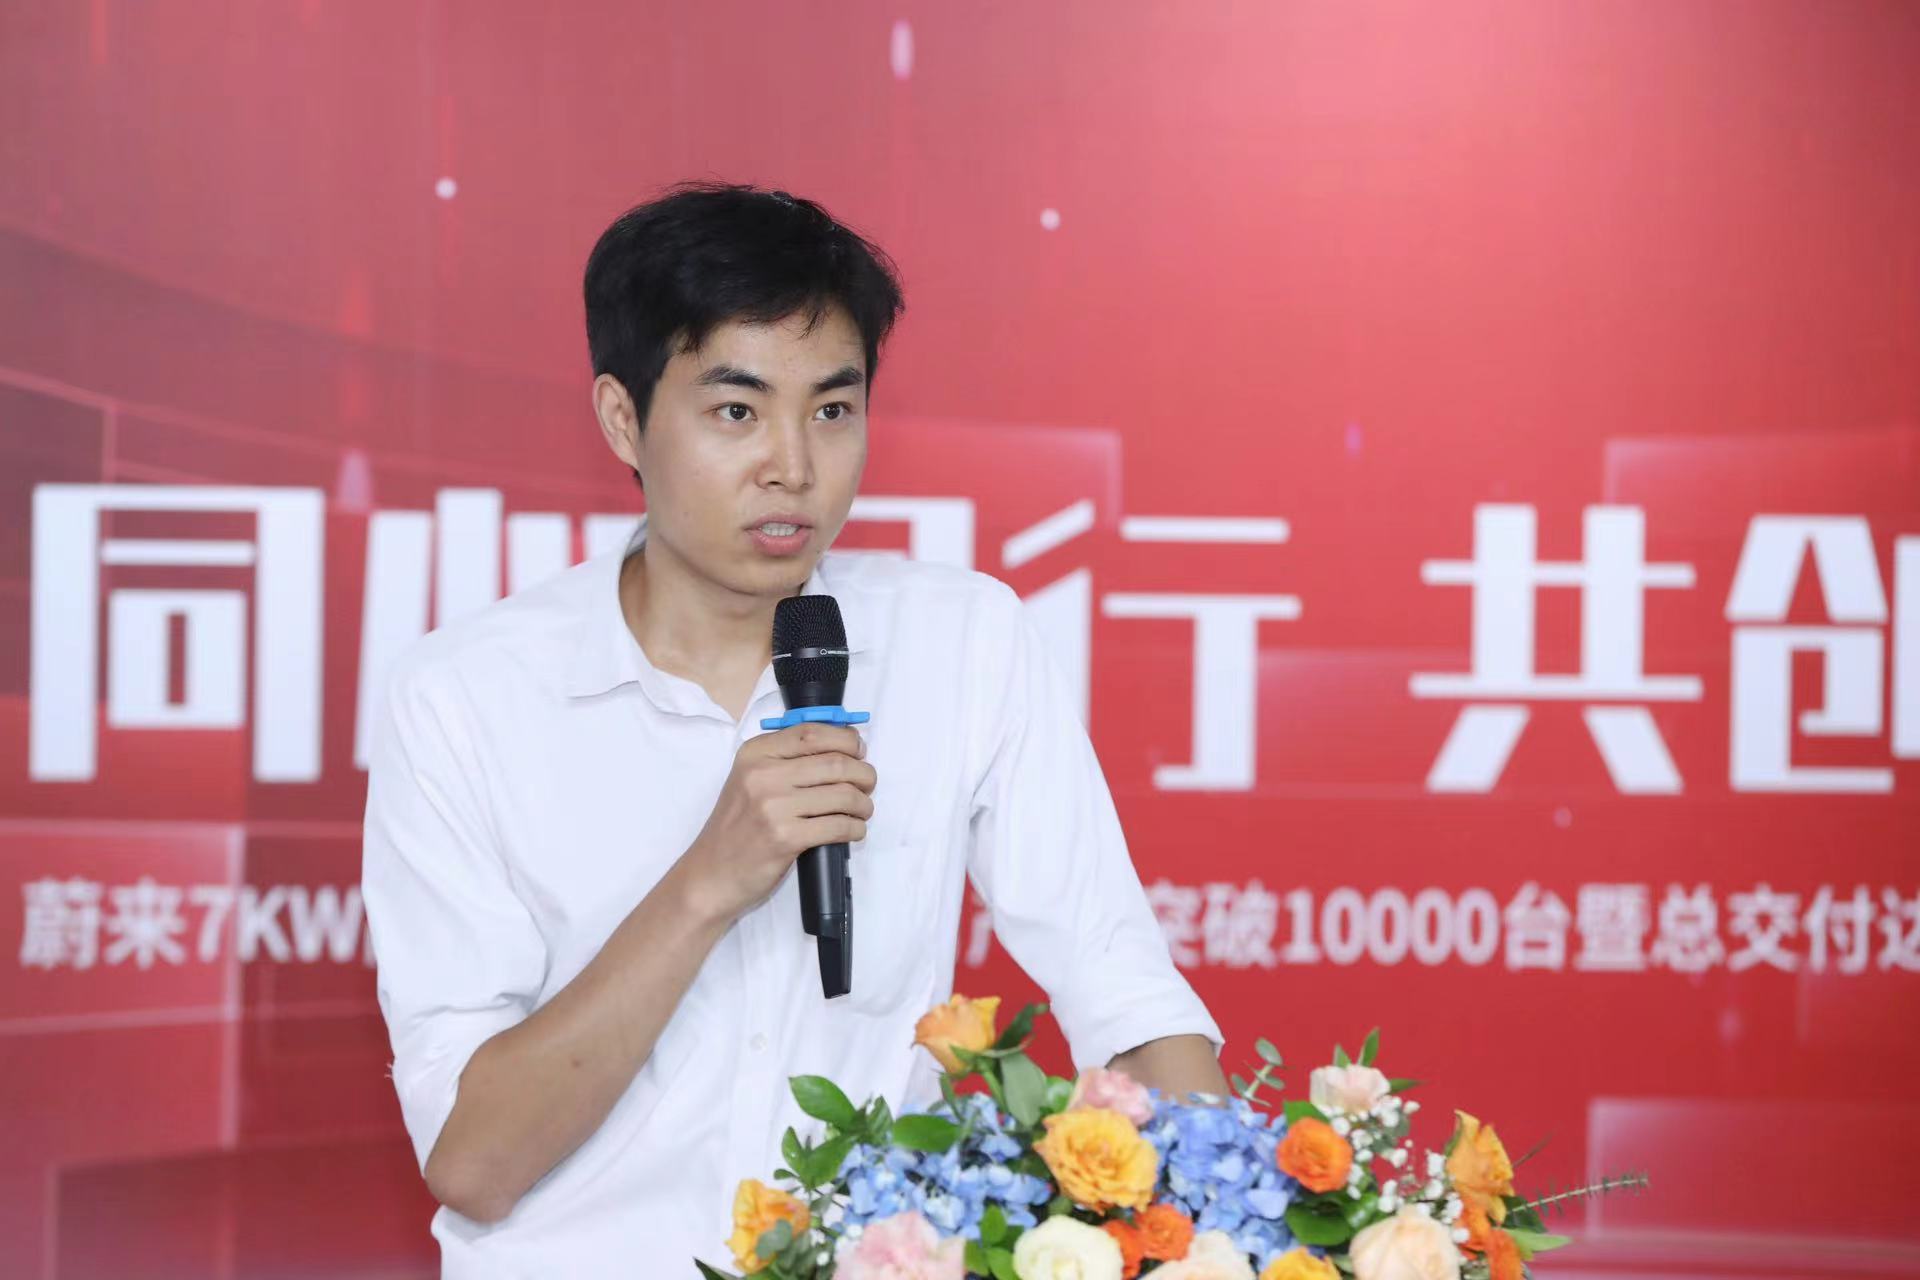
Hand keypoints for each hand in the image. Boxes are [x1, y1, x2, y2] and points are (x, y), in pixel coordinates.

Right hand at [682, 723, 875, 923]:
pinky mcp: (785, 838)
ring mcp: (773, 807)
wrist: (710, 874)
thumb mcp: (749, 781)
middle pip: (835, 762)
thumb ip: (786, 761)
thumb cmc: (736, 828)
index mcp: (755, 754)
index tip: (858, 752)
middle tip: (868, 785)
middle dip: (863, 774)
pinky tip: (853, 831)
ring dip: (863, 804)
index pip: (812, 733)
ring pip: (843, 794)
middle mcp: (762, 774)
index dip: (846, 740)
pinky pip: (838, 826)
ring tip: (862, 811)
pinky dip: (855, 828)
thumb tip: (841, 750)